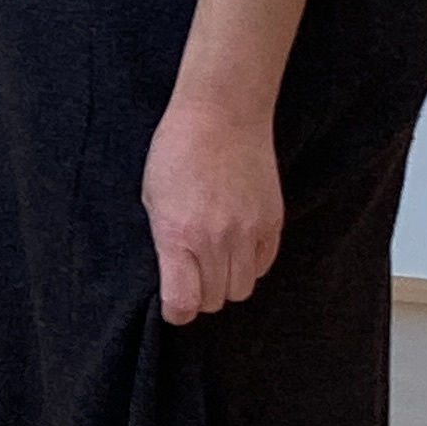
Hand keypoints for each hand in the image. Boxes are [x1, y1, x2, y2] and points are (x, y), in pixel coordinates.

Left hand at [141, 98, 284, 324]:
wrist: (222, 114)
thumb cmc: (177, 150)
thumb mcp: (153, 198)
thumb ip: (165, 242)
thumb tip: (174, 275)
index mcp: (178, 235)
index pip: (184, 304)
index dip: (177, 311)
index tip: (174, 302)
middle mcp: (215, 239)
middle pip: (215, 300)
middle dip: (201, 295)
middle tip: (193, 275)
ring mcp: (248, 231)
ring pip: (243, 288)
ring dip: (227, 282)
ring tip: (216, 259)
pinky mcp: (273, 222)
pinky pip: (263, 265)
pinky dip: (250, 264)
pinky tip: (237, 244)